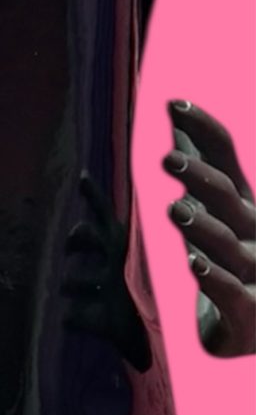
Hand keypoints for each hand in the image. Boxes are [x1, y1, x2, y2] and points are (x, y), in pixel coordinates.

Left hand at [164, 100, 255, 357]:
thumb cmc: (234, 262)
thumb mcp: (218, 213)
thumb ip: (198, 171)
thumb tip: (176, 120)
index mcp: (244, 203)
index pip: (226, 158)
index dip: (203, 130)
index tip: (174, 104)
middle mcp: (254, 230)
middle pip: (227, 196)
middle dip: (199, 176)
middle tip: (167, 158)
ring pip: (227, 243)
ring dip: (202, 226)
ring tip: (175, 210)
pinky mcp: (250, 310)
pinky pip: (231, 292)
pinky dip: (214, 278)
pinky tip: (194, 264)